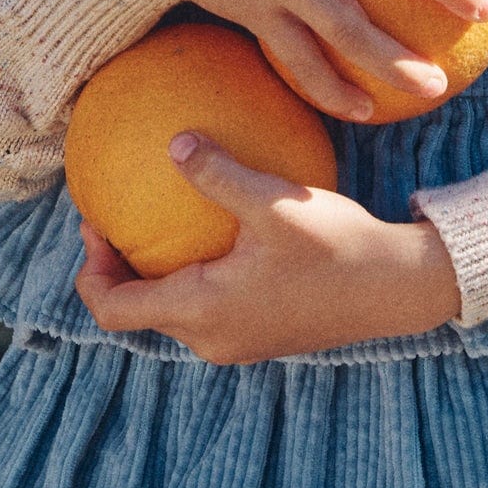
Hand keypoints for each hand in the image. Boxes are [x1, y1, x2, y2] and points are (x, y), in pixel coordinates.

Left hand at [73, 134, 464, 362]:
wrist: (398, 288)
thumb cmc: (338, 246)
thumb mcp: (274, 202)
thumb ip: (218, 173)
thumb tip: (173, 143)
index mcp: (203, 312)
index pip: (114, 310)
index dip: (90, 271)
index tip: (94, 224)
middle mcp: (212, 339)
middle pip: (138, 314)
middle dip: (117, 269)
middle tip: (113, 218)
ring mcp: (237, 343)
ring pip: (172, 313)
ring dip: (155, 274)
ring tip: (156, 223)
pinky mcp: (260, 335)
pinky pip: (205, 310)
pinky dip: (189, 279)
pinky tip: (211, 235)